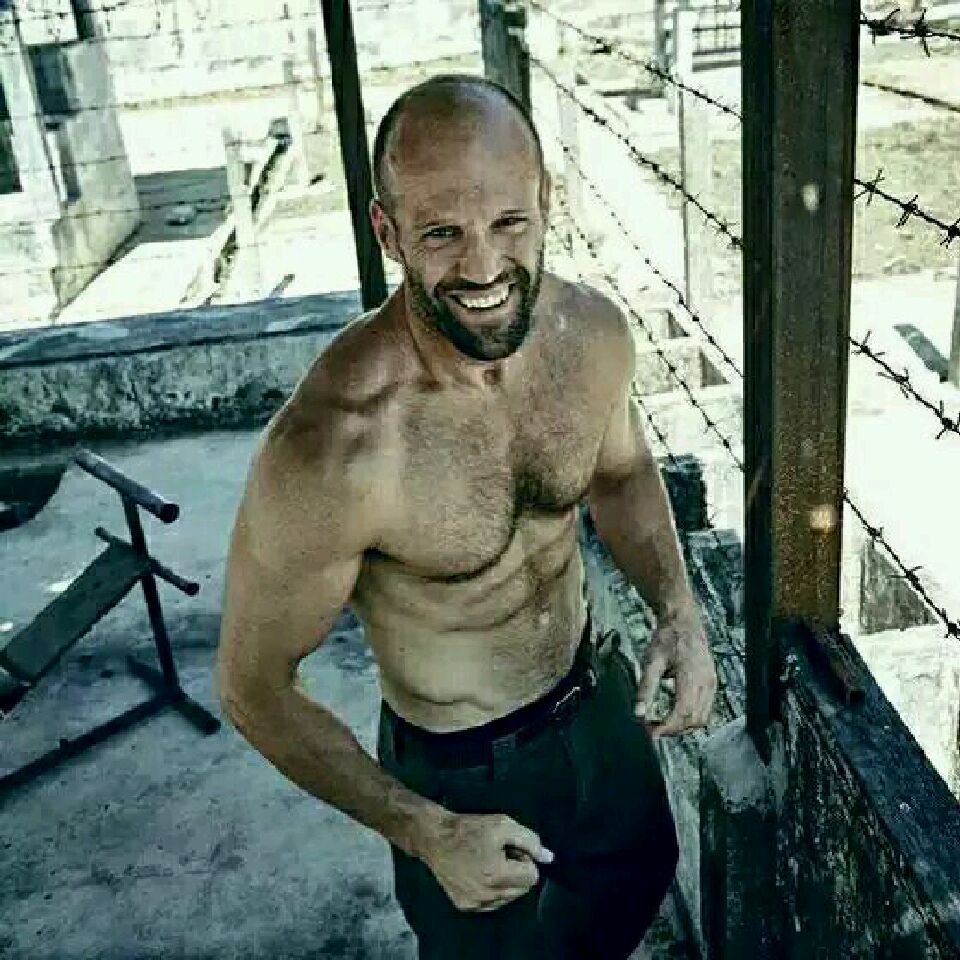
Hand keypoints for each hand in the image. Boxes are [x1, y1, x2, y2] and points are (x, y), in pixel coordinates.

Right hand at [419, 811, 553, 912]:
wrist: (435, 838)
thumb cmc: (470, 829)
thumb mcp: (503, 825)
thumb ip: (530, 841)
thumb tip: (549, 857)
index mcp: (497, 875)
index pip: (532, 877)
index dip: (525, 859)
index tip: (511, 849)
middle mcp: (487, 895)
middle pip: (522, 889)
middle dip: (517, 872)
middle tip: (500, 854)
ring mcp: (475, 904)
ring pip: (508, 898)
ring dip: (506, 882)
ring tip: (489, 862)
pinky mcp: (465, 907)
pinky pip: (492, 903)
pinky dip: (492, 890)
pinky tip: (479, 873)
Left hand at [634, 605, 715, 737]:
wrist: (684, 621)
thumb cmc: (667, 638)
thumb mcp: (651, 661)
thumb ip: (645, 688)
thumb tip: (638, 713)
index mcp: (691, 676)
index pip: (683, 713)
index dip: (668, 728)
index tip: (651, 734)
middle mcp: (706, 682)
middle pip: (693, 720)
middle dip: (672, 729)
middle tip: (651, 728)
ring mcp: (712, 683)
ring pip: (702, 718)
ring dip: (682, 726)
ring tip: (660, 723)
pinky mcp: (712, 683)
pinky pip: (705, 709)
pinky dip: (690, 717)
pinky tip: (673, 713)